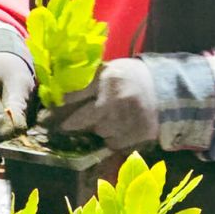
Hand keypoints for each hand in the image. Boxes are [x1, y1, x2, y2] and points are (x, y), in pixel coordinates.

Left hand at [38, 58, 158, 150]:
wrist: (166, 89)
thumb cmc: (132, 78)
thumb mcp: (110, 70)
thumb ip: (89, 81)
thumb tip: (60, 92)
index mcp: (107, 78)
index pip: (74, 96)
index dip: (59, 106)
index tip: (48, 114)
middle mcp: (114, 99)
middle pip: (81, 120)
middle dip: (70, 124)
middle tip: (63, 126)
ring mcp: (126, 119)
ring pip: (98, 132)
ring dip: (97, 129)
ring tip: (107, 120)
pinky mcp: (136, 133)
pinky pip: (113, 142)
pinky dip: (113, 138)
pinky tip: (119, 127)